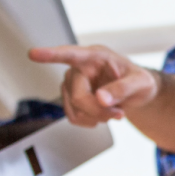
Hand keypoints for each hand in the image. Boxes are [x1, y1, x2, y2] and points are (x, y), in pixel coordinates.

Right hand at [28, 45, 158, 126]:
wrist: (136, 92)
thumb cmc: (139, 81)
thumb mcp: (141, 82)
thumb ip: (123, 88)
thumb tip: (101, 99)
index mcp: (95, 56)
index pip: (70, 54)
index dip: (50, 54)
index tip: (33, 54)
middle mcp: (79, 67)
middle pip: (77, 96)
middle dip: (99, 111)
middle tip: (119, 114)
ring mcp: (72, 83)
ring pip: (74, 109)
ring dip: (96, 117)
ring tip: (113, 111)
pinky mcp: (70, 98)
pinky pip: (73, 117)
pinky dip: (90, 121)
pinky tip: (102, 114)